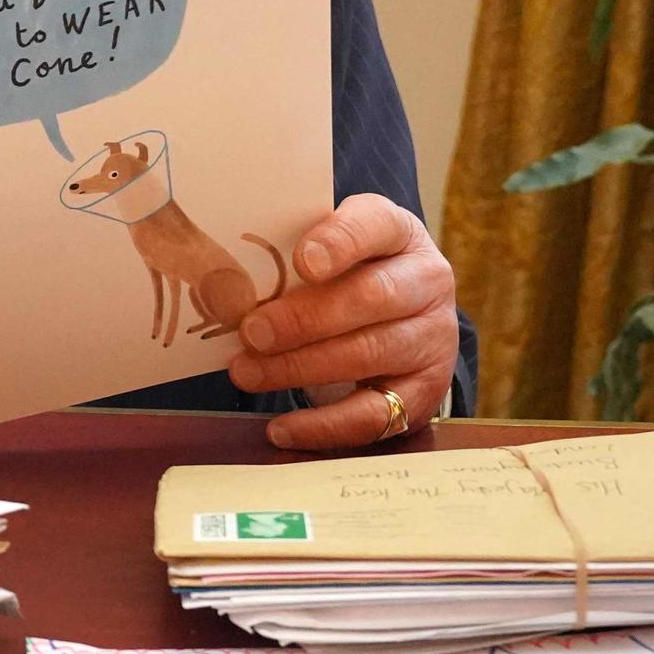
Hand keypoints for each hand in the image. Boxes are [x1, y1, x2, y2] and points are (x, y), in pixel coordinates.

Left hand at [229, 194, 457, 450]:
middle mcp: (426, 281)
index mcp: (398, 232)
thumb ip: (290, 249)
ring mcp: (431, 338)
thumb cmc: (347, 271)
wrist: (403, 312)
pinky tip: (282, 427)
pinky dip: (323, 425)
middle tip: (251, 332)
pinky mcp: (422, 391)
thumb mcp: (328, 246)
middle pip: (370, 297)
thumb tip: (221, 276)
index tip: (302, 262)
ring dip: (299, 368)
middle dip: (304, 319)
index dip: (340, 243)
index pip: (375, 225)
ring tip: (246, 373)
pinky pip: (374, 415)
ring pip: (368, 354)